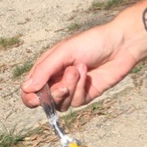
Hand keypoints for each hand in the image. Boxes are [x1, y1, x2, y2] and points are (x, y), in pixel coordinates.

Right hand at [20, 15, 146, 114]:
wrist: (120, 46)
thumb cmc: (91, 43)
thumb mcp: (64, 52)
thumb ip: (44, 70)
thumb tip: (26, 89)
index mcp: (47, 67)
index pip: (29, 89)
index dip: (30, 96)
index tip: (36, 97)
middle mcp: (57, 79)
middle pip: (44, 101)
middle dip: (54, 94)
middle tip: (64, 85)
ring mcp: (71, 89)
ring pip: (61, 104)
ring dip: (70, 88)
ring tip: (80, 68)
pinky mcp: (85, 95)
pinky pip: (77, 102)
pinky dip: (81, 89)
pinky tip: (88, 74)